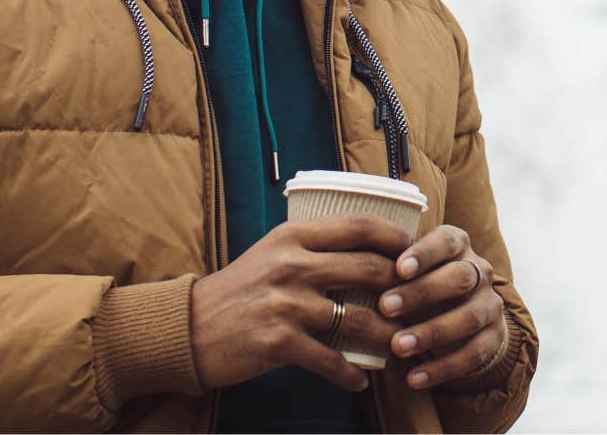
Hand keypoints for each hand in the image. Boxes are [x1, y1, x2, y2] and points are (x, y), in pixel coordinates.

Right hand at [189, 215, 410, 391]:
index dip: (395, 238)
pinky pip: (330, 360)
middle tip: (419, 304)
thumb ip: (313, 247)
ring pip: (358, 318)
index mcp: (293, 236)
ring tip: (402, 345)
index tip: (416, 254)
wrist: (187, 329)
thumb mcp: (272, 252)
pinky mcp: (278, 343)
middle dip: (403, 289)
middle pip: (369, 268)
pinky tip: (360, 380)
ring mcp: (285, 304)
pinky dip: (350, 374)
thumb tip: (367, 246)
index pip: (359, 225)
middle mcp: (291, 264)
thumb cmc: (239, 290)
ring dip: (387, 335)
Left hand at [376, 224, 506, 389]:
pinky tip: (414, 378)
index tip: (399, 268)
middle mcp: (479, 271)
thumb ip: (387, 272)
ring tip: (398, 347)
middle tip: (386, 307)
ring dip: (432, 332)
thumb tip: (349, 275)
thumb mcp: (405, 276)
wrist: (458, 323)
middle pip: (460, 277)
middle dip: (422, 292)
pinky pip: (474, 354)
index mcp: (457, 246)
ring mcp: (490, 305)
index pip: (446, 241)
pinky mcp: (495, 338)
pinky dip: (443, 368)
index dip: (425, 253)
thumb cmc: (417, 290)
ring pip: (469, 316)